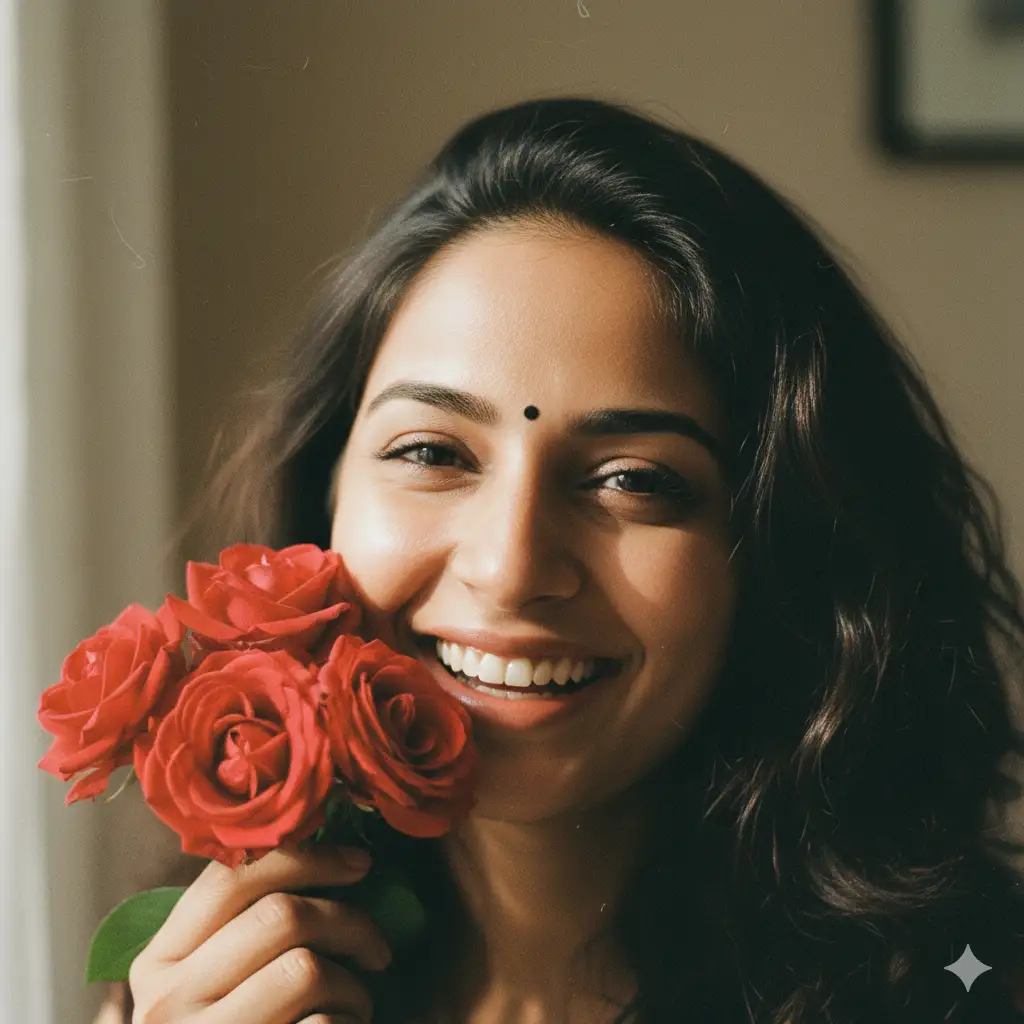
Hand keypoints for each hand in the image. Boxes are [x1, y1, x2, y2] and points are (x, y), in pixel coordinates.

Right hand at [128, 846, 390, 1023]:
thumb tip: (330, 852)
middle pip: (281, 915)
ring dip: (354, 982)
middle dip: (349, 920)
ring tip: (359, 999)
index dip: (308, 856)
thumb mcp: (213, 980)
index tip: (360, 863)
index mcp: (159, 961)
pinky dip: (346, 1022)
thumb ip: (246, 925)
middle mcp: (168, 1001)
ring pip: (305, 967)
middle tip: (377, 946)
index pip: (232, 875)